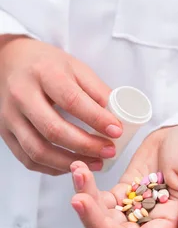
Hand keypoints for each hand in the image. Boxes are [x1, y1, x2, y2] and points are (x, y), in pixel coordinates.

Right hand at [0, 36, 122, 174]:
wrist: (9, 61)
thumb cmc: (46, 63)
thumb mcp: (75, 67)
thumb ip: (96, 90)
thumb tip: (116, 115)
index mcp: (44, 73)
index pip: (72, 100)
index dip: (96, 119)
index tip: (116, 131)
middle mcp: (22, 95)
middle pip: (54, 129)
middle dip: (86, 145)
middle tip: (108, 151)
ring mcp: (10, 116)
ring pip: (38, 150)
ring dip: (70, 162)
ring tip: (95, 163)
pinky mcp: (5, 132)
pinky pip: (28, 158)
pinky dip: (52, 167)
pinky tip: (72, 164)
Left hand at [70, 123, 177, 227]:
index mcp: (173, 223)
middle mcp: (152, 221)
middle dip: (94, 219)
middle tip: (79, 199)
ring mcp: (137, 206)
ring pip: (106, 216)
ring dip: (88, 201)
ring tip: (79, 174)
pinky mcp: (127, 190)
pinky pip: (104, 198)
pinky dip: (89, 188)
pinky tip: (80, 172)